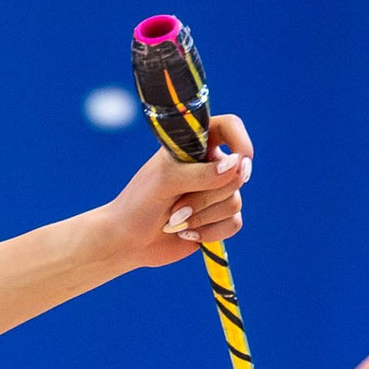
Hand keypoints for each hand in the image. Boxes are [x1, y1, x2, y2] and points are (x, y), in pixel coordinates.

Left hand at [105, 111, 252, 270]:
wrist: (127, 241)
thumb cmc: (139, 203)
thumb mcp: (166, 181)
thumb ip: (201, 173)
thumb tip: (237, 167)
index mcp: (195, 145)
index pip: (230, 127)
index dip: (241, 142)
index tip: (239, 162)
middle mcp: (210, 165)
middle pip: (235, 176)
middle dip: (205, 197)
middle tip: (175, 205)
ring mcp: (216, 192)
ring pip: (234, 202)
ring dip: (202, 216)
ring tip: (174, 220)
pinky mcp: (219, 219)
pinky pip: (233, 223)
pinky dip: (209, 233)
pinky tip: (186, 233)